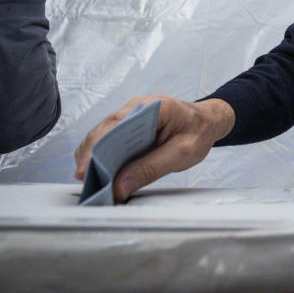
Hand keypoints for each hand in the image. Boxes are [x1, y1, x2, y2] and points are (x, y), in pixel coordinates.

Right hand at [74, 96, 234, 201]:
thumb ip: (150, 169)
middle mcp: (136, 106)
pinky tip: (101, 173)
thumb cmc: (198, 132)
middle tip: (85, 182)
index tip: (85, 170)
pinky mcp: (129, 125)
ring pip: (103, 135)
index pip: (116, 124)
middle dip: (91, 156)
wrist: (208, 121)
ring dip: (94, 157)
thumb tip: (119, 186)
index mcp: (152, 107)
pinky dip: (103, 156)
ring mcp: (130, 114)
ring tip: (90, 181)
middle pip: (104, 130)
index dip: (97, 148)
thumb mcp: (182, 154)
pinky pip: (110, 139)